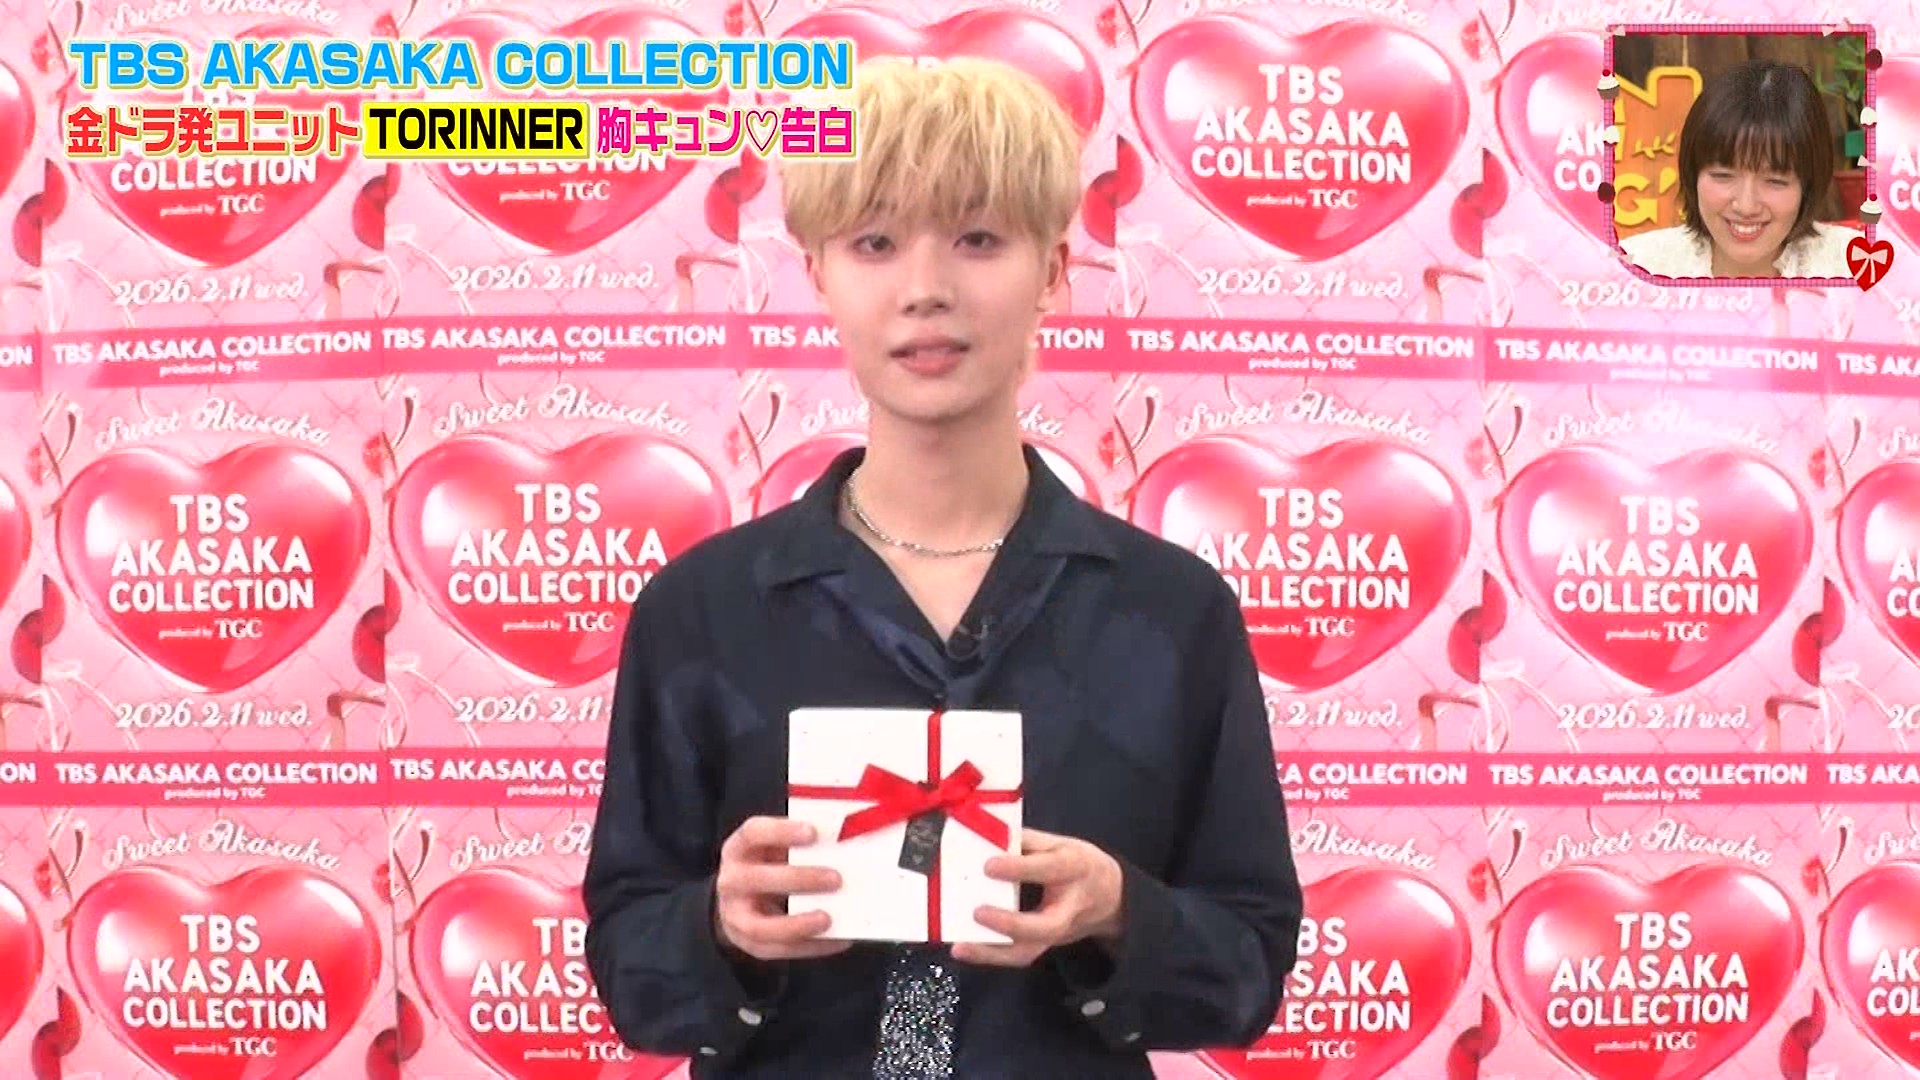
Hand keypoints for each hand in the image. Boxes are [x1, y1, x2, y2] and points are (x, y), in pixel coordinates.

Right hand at [714, 816, 851, 961]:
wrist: (740, 899)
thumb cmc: (769, 866)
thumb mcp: (775, 849)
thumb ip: (801, 846)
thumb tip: (846, 843)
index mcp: (738, 848)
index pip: (753, 833)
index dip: (781, 832)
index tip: (814, 833)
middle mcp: (731, 880)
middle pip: (757, 879)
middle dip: (798, 879)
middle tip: (836, 879)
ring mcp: (734, 915)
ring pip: (760, 926)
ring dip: (797, 924)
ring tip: (829, 919)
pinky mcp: (748, 943)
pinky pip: (778, 950)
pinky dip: (810, 947)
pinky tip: (838, 940)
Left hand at [951, 828, 1123, 967]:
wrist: (1110, 897)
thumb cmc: (1077, 863)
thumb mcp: (1059, 842)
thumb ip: (1025, 839)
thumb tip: (985, 832)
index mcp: (1075, 868)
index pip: (1049, 869)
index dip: (1020, 868)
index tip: (988, 865)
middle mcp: (1069, 905)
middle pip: (1047, 925)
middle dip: (1011, 923)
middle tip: (978, 912)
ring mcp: (1058, 932)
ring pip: (1030, 951)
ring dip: (993, 952)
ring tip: (961, 946)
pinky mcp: (1045, 945)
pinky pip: (1019, 956)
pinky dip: (990, 955)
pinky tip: (964, 949)